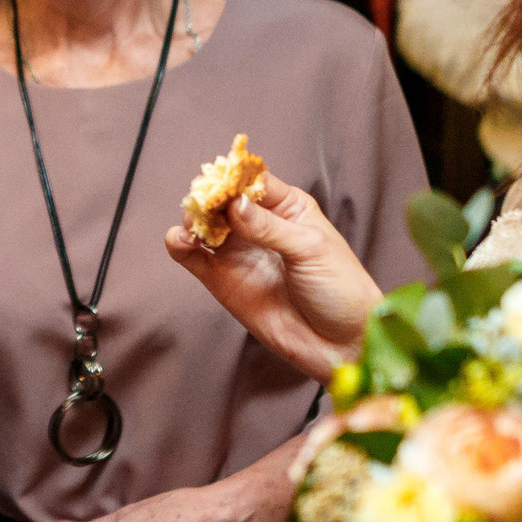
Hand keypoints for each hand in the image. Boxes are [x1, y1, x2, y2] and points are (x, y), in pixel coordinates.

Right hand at [165, 173, 382, 382]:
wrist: (340, 345)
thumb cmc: (340, 289)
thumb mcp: (311, 249)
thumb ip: (268, 227)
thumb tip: (233, 203)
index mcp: (287, 208)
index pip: (253, 180)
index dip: (234, 177)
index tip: (220, 179)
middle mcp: (258, 225)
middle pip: (222, 199)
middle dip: (209, 197)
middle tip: (204, 204)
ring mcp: (238, 252)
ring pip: (204, 224)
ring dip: (192, 218)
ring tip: (194, 225)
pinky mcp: (222, 280)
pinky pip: (193, 258)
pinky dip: (180, 245)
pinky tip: (180, 240)